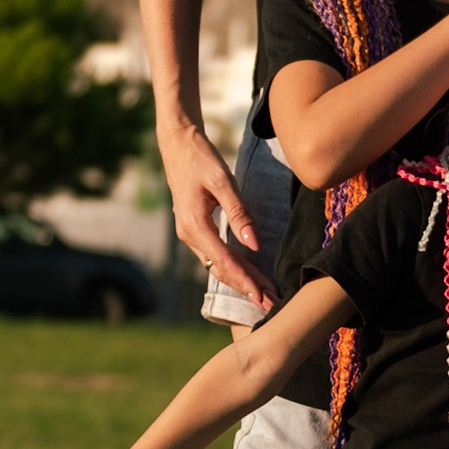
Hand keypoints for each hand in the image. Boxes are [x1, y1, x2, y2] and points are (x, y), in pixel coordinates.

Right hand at [163, 123, 273, 307]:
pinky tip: (248, 274)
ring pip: (218, 265)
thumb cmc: (200, 158)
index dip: (246, 281)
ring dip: (241, 280)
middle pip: (221, 269)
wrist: (177, 144)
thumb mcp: (222, 181)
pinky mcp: (195, 230)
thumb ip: (239, 212)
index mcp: (195, 225)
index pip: (225, 261)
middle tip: (270, 304)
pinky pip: (215, 255)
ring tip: (264, 293)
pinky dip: (233, 267)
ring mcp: (190, 234)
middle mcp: (189, 235)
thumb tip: (254, 244)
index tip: (263, 296)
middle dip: (246, 287)